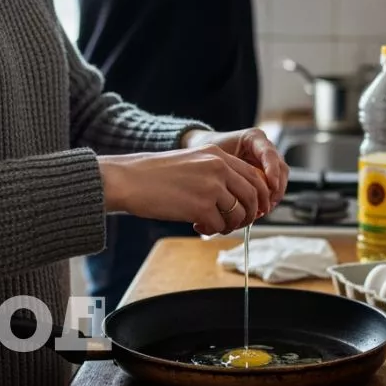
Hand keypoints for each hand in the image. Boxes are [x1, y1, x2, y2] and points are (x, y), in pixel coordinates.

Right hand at [99, 145, 272, 235]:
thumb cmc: (154, 174)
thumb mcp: (191, 162)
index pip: (253, 176)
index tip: (252, 208)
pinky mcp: (201, 207)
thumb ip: (215, 173)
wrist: (129, 180)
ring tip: (215, 226)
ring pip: (239, 213)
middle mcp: (218, 167)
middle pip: (252, 195)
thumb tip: (235, 197)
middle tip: (236, 223)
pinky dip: (213, 230)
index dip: (256, 196)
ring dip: (230, 225)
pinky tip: (198, 226)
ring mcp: (211, 187)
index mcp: (217, 154)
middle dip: (248, 214)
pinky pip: (220, 225)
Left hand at [183, 128, 288, 208]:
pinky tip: (260, 209)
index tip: (271, 186)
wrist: (205, 151)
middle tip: (267, 204)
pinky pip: (274, 186)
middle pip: (281, 167)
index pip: (269, 153)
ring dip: (275, 195)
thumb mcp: (215, 155)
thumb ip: (225, 166)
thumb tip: (233, 187)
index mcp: (254, 138)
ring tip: (263, 210)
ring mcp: (268, 161)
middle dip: (277, 187)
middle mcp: (264, 148)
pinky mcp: (266, 173)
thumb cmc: (209, 150)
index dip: (273, 170)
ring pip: (281, 179)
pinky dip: (269, 198)